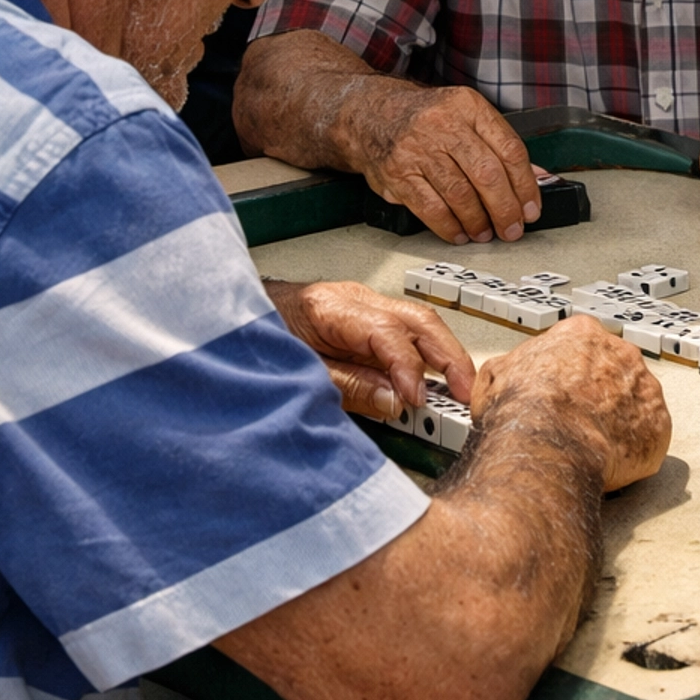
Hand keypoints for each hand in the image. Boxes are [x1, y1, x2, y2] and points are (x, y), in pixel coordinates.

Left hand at [266, 280, 475, 418]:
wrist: (233, 321)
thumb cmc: (260, 341)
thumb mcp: (299, 372)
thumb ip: (349, 386)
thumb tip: (395, 400)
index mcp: (330, 307)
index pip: (386, 331)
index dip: (407, 367)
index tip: (416, 399)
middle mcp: (355, 298)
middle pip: (418, 319)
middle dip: (449, 356)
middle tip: (467, 393)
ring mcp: (364, 304)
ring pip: (419, 322)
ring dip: (445, 354)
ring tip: (461, 389)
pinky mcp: (367, 317)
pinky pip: (407, 331)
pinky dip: (428, 354)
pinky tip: (437, 377)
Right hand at [361, 85, 540, 244]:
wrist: (371, 115)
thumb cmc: (426, 118)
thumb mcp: (466, 117)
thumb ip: (500, 146)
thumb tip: (537, 180)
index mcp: (468, 106)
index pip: (509, 149)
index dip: (526, 185)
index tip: (531, 208)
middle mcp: (443, 124)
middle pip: (487, 174)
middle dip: (505, 209)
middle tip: (512, 228)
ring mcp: (417, 149)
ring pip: (460, 195)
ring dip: (478, 221)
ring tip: (485, 232)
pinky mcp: (397, 174)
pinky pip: (431, 208)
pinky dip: (449, 226)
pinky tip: (459, 232)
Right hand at [470, 317, 671, 490]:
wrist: (547, 444)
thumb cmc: (523, 410)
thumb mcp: (495, 375)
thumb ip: (512, 368)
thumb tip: (506, 376)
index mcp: (582, 334)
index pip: (583, 347)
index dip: (571, 373)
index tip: (565, 391)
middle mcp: (621, 354)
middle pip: (615, 372)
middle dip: (600, 395)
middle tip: (579, 420)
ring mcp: (645, 390)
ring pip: (636, 404)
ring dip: (620, 422)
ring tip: (594, 445)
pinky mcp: (659, 427)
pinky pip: (650, 438)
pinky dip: (635, 451)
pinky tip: (612, 462)